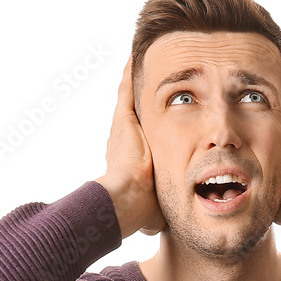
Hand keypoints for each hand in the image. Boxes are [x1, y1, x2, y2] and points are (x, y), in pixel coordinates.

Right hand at [95, 56, 166, 238]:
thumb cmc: (140, 211)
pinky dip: (131, 71)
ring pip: (131, 98)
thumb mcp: (153, 208)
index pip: (144, 137)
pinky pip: (128, 88)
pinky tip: (136, 54)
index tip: (158, 118)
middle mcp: (123, 140)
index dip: (152, 126)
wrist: (126, 200)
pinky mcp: (124, 119)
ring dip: (137, 81)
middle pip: (138, 113)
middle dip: (148, 99)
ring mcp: (122, 128)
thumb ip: (158, 208)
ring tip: (146, 60)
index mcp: (130, 160)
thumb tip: (158, 226)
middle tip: (155, 80)